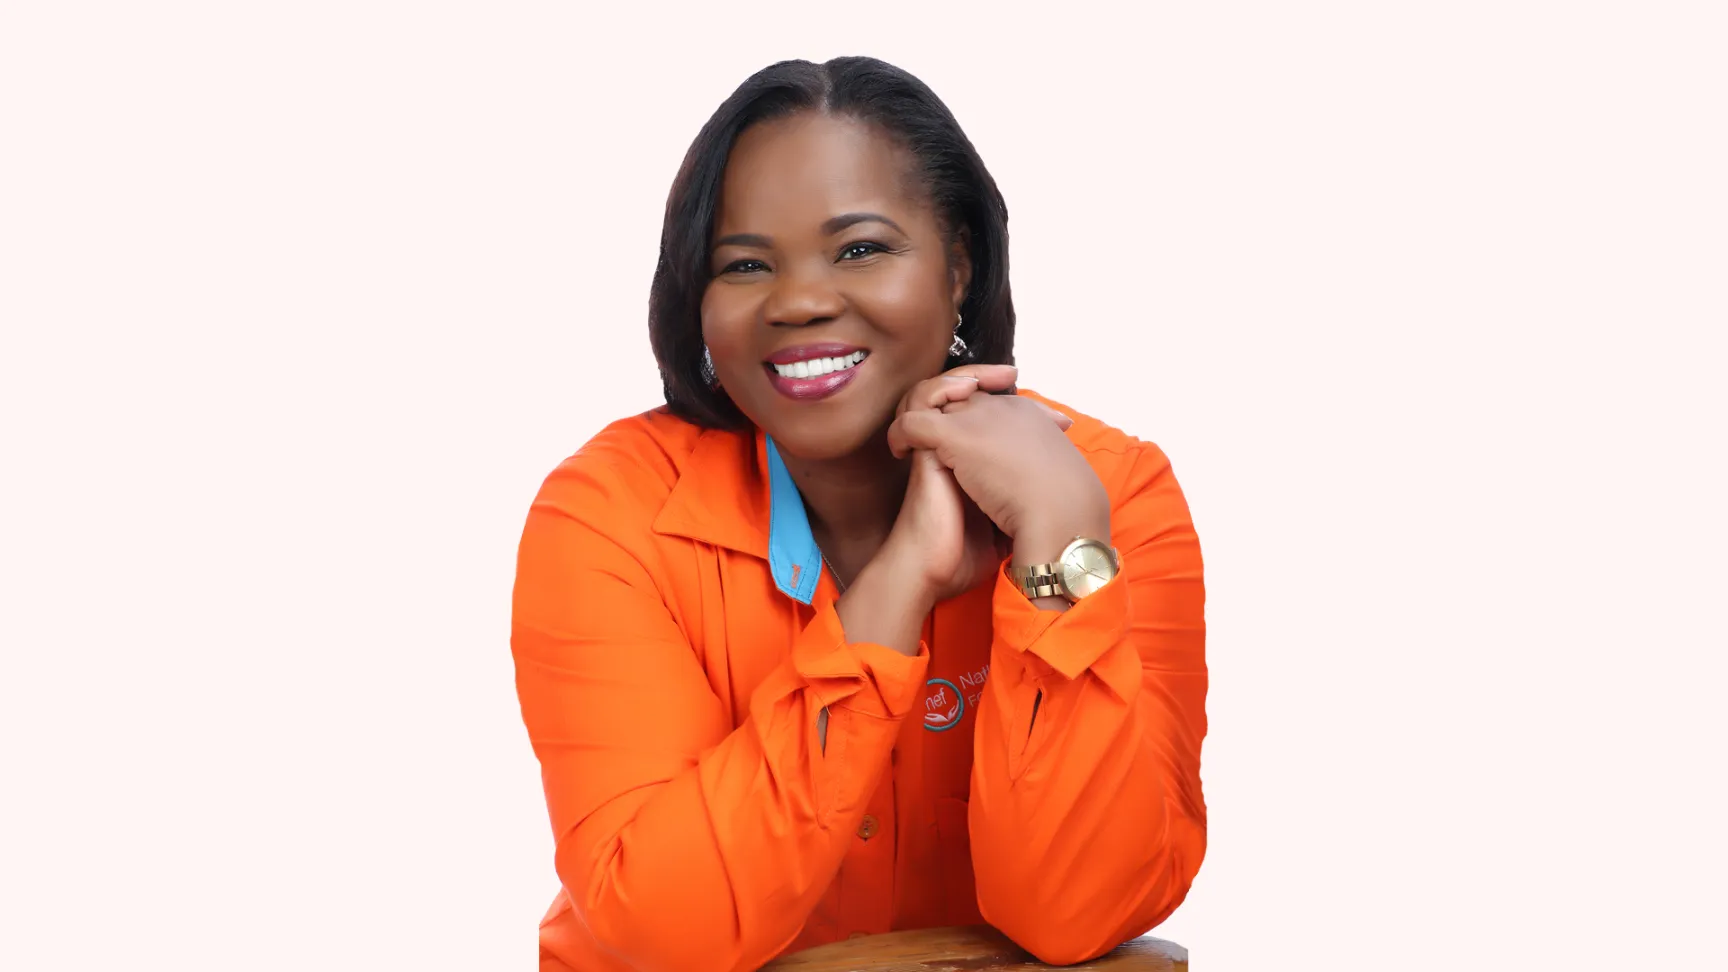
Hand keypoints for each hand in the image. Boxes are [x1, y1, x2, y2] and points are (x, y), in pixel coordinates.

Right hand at [875, 365, 1069, 603]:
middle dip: (990, 381)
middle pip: (966, 400)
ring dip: (967, 377)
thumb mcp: (1006, 522)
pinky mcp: (921, 448)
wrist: (938, 567)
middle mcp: (952, 452)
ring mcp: (935, 448)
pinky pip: (920, 403)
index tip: (1049, 413)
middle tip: (1013, 375)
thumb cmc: (967, 552)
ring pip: (939, 391)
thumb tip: (1052, 500)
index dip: (1013, 409)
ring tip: (996, 374)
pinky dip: (942, 389)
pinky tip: (968, 387)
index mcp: (972, 466)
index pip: (987, 421)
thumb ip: (1020, 504)